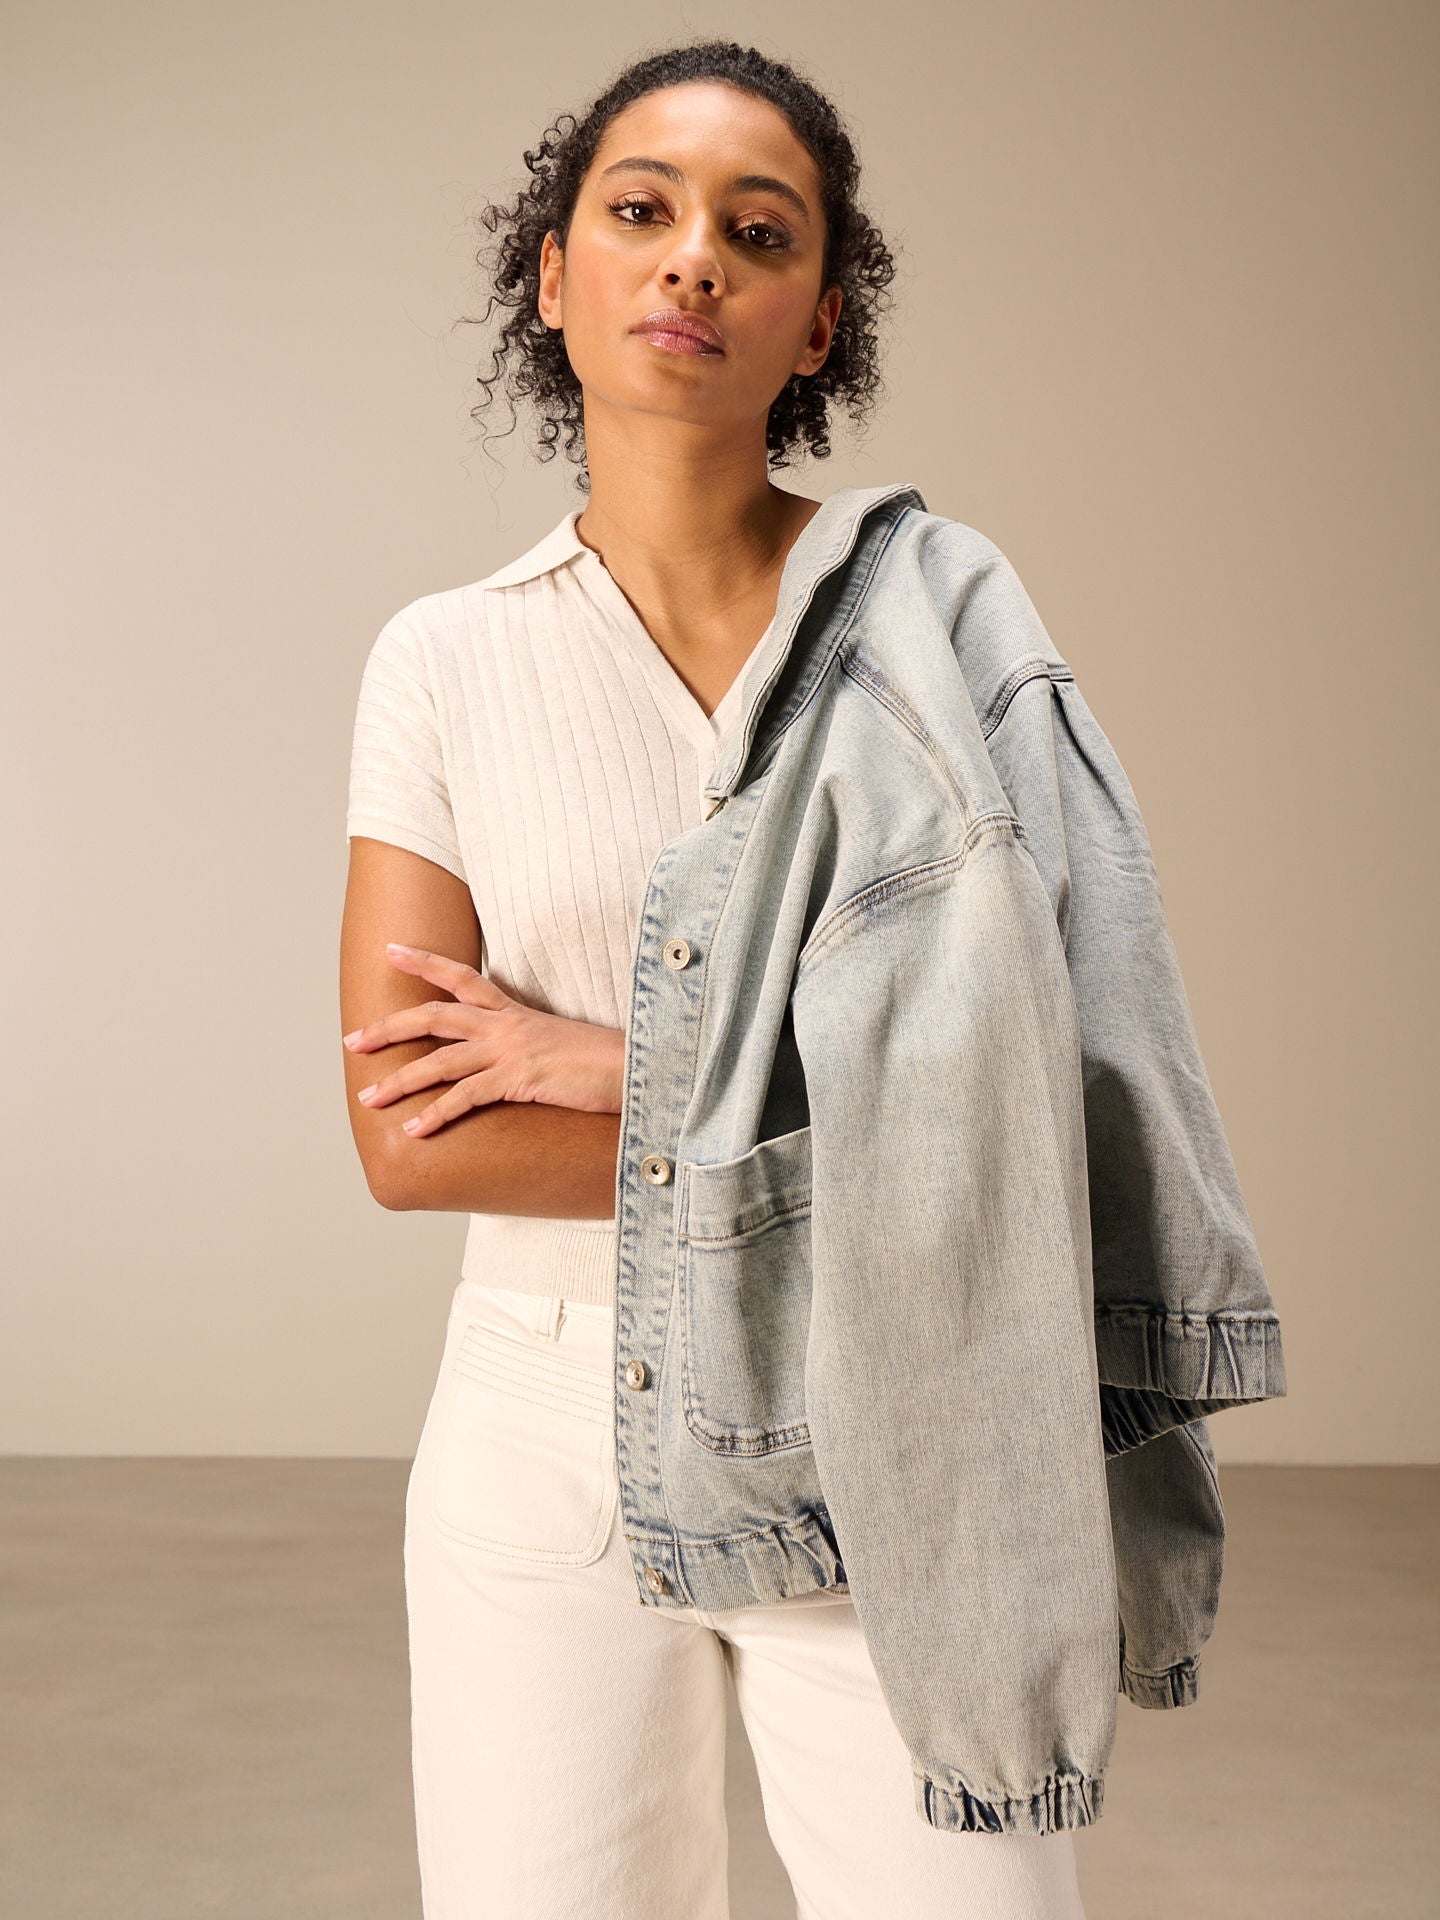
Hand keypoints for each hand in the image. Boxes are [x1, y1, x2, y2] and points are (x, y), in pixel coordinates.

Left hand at [343, 942, 625, 1136]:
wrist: (634, 1067)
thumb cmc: (603, 1061)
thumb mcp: (559, 1043)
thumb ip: (528, 1046)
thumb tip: (512, 1063)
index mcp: (514, 1011)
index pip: (461, 977)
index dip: (424, 961)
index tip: (391, 950)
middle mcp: (505, 1025)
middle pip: (432, 1017)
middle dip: (388, 1029)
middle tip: (352, 1041)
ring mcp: (510, 1050)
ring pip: (439, 1061)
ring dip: (399, 1081)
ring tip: (368, 1098)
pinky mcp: (518, 1079)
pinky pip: (465, 1098)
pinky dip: (435, 1114)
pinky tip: (414, 1131)